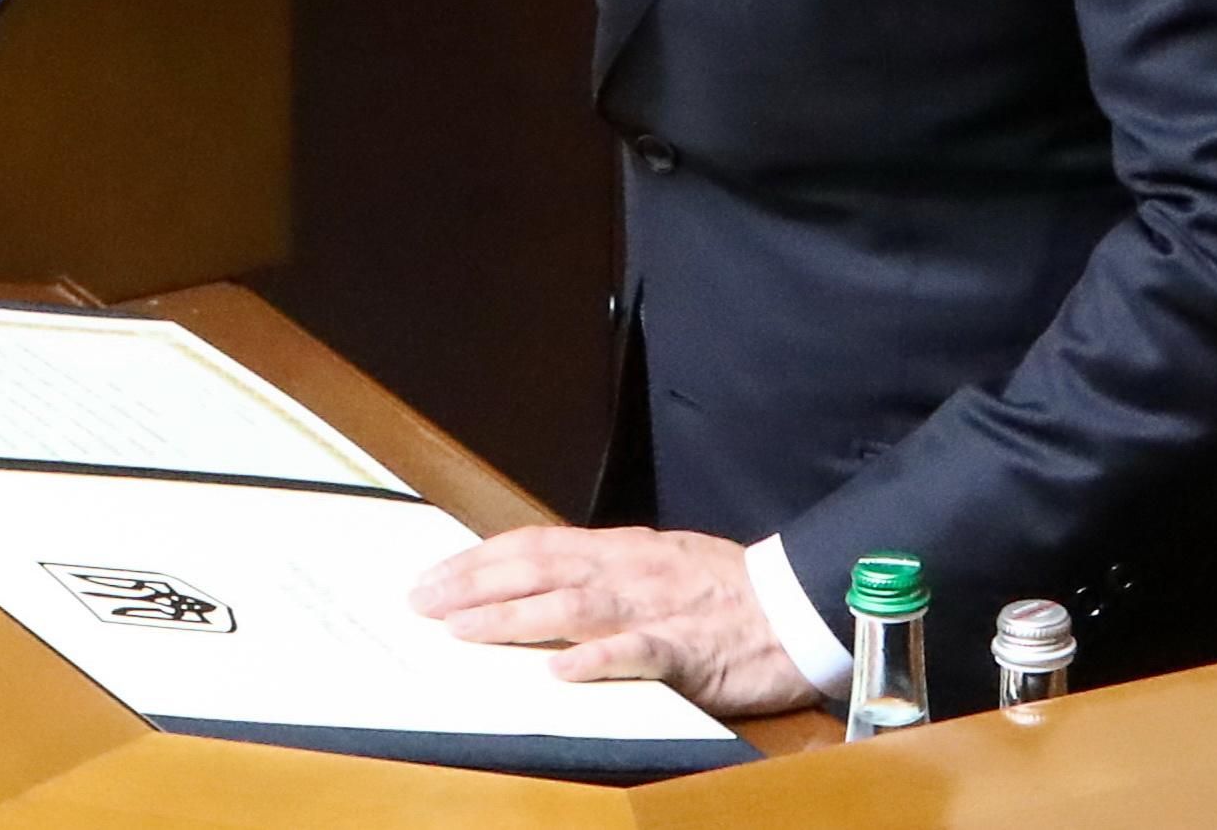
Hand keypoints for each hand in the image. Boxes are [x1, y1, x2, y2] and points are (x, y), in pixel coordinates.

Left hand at [406, 524, 813, 716]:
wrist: (794, 605)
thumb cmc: (723, 590)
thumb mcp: (654, 562)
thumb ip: (600, 570)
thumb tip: (538, 578)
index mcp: (616, 550)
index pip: (531, 546)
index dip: (476, 561)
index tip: (431, 578)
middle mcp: (625, 571)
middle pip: (536, 570)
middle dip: (473, 586)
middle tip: (422, 603)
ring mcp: (654, 608)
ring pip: (571, 607)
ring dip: (512, 619)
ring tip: (464, 632)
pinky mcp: (685, 650)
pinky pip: (637, 654)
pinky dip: (596, 660)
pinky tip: (561, 671)